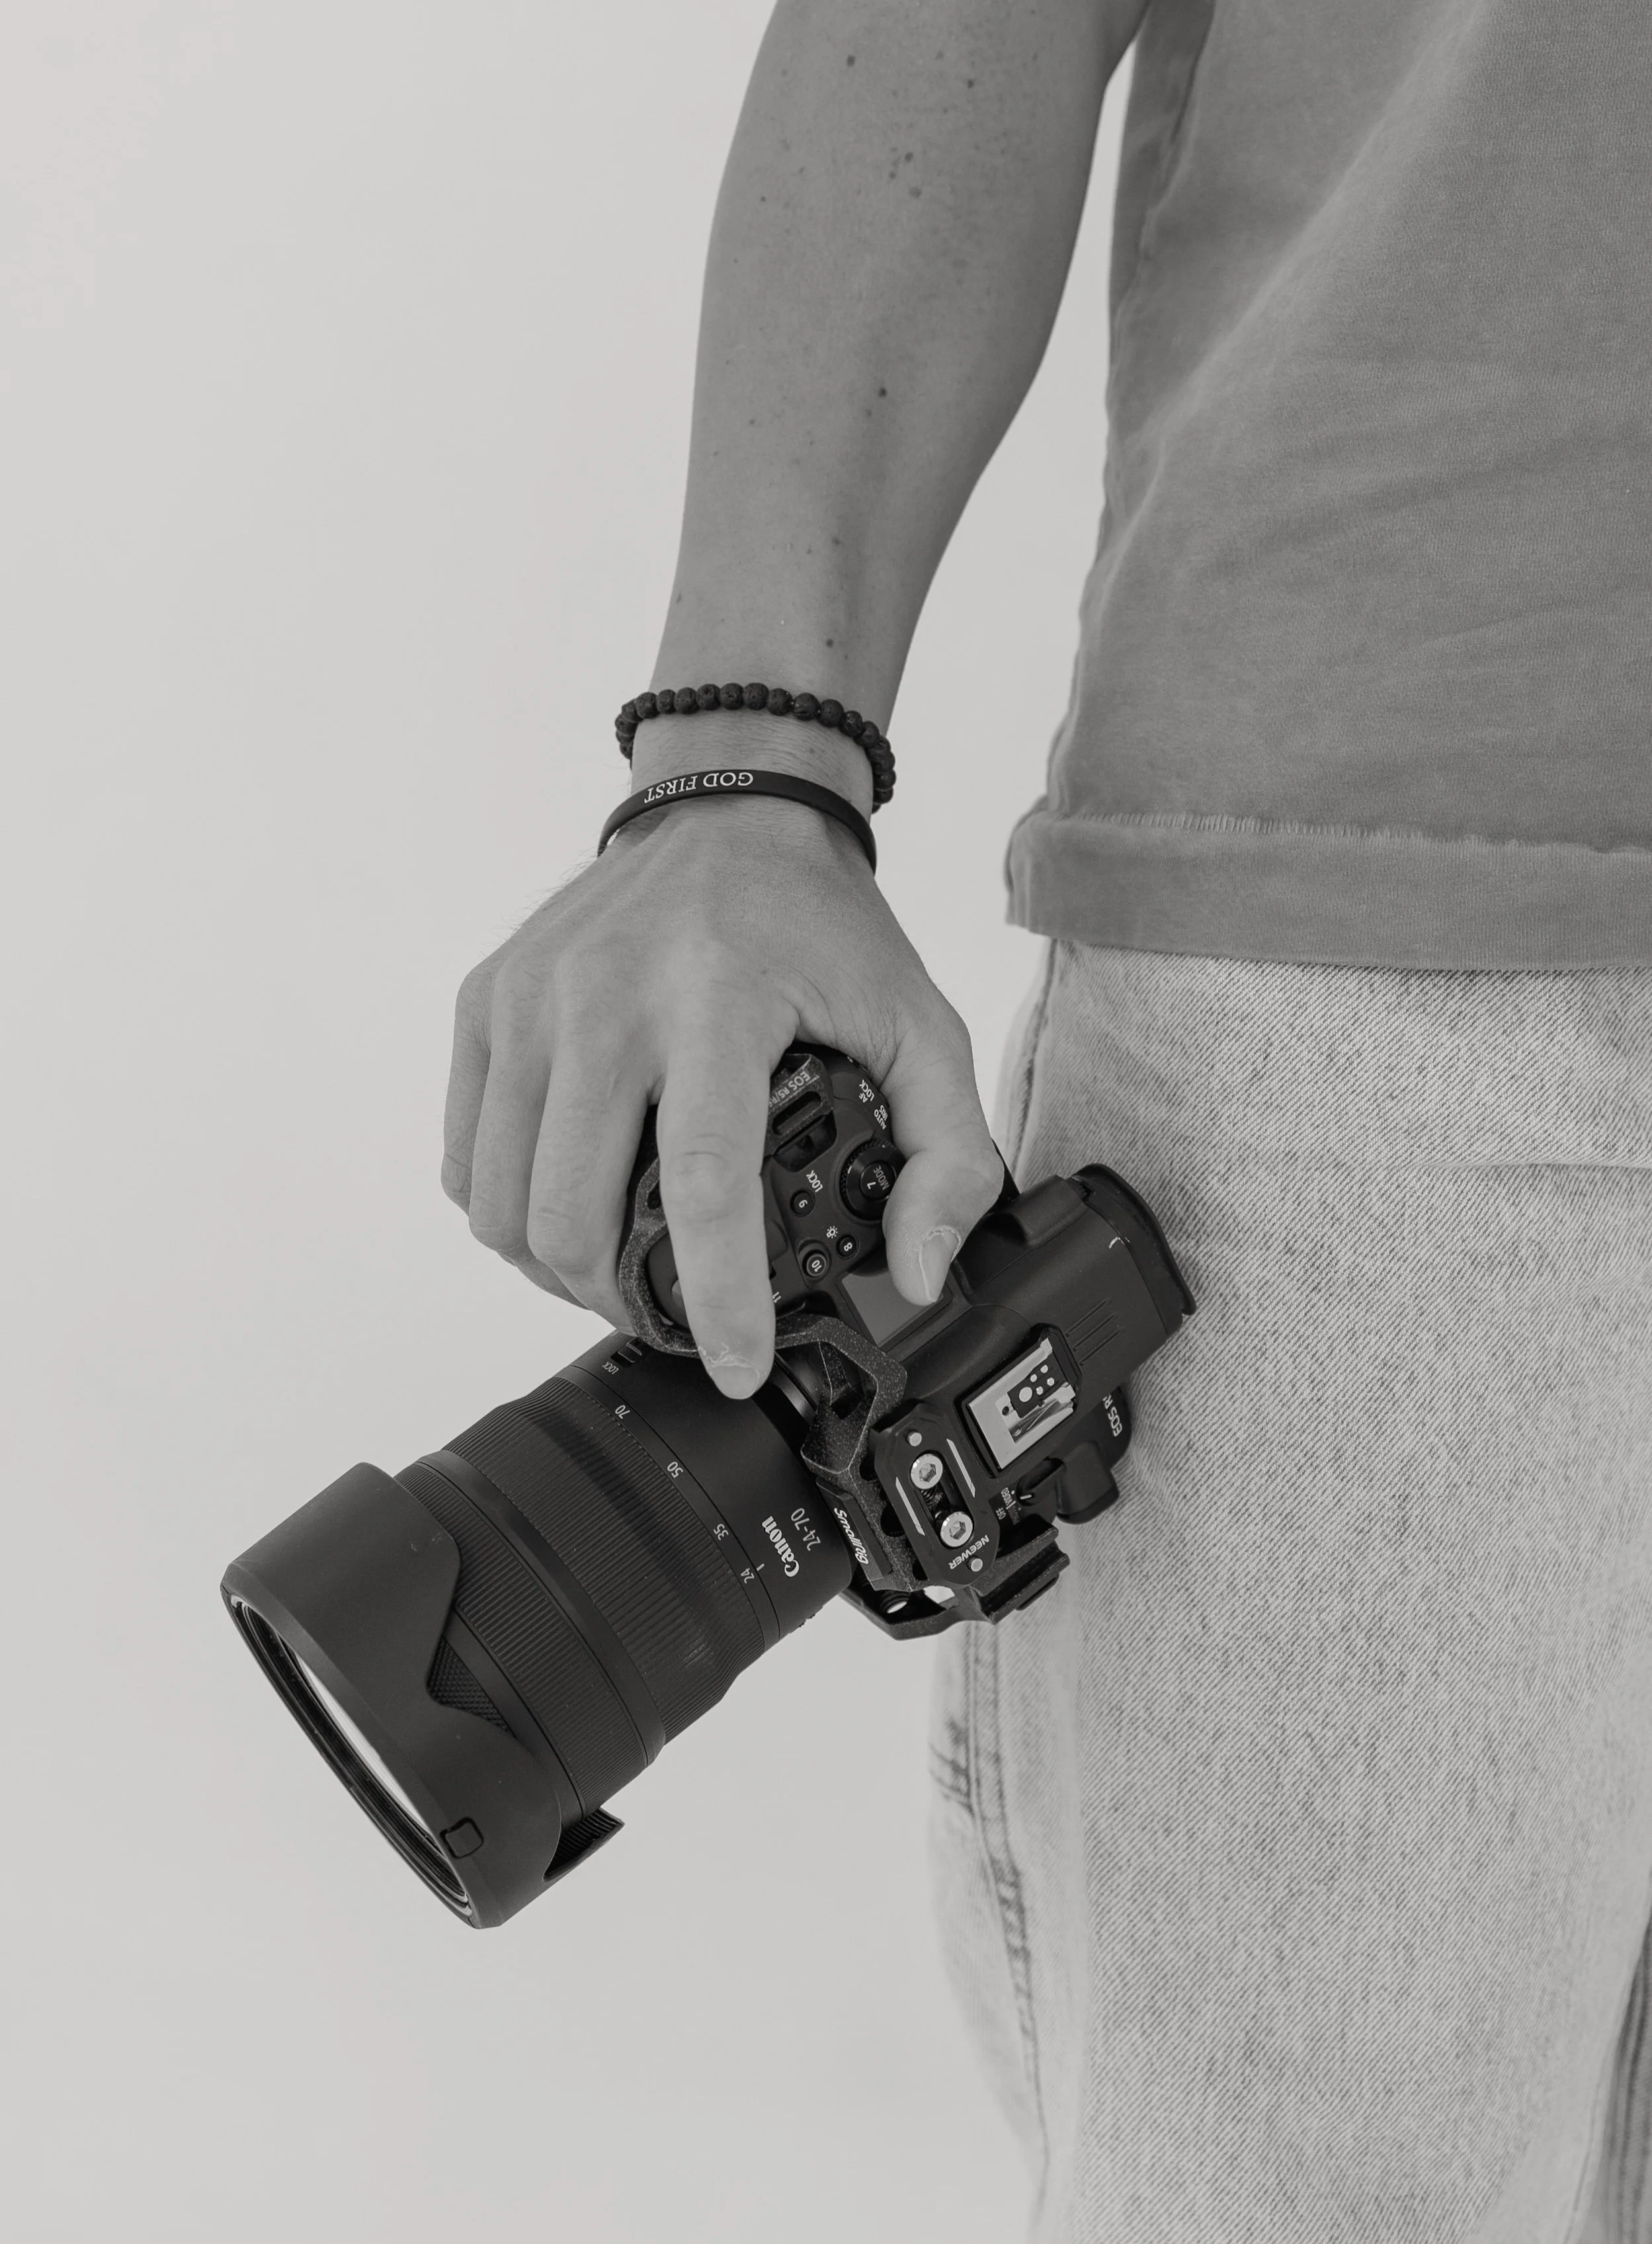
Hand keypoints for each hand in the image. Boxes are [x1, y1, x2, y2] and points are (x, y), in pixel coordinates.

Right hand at [441, 761, 1002, 1398]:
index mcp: (719, 999)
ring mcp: (529, 998)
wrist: (730, 809)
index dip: (715, 1296)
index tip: (735, 1365)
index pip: (699, 1182)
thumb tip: (918, 1273)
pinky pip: (465, 1158)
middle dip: (619, 1303)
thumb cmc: (820, 926)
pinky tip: (569, 1207)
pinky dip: (509, 1212)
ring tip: (619, 1274)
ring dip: (556, 1271)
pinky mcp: (485, 1002)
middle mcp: (604, 996)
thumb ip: (949, 1156)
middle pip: (571, 1214)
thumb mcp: (921, 1025)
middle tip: (674, 1315)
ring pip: (501, 1204)